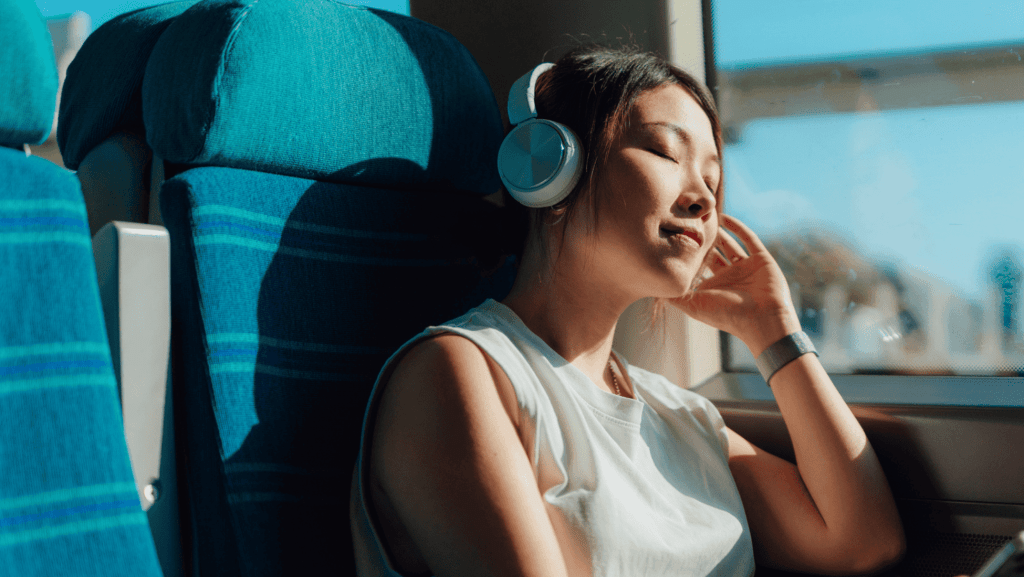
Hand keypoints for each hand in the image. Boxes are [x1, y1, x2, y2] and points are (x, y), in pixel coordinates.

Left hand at [670, 214, 800, 355]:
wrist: (762, 319)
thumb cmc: (727, 315)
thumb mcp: (694, 306)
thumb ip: (674, 297)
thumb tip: (651, 289)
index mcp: (713, 286)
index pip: (698, 266)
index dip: (688, 254)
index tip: (673, 238)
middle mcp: (729, 276)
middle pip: (713, 253)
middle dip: (702, 241)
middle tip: (688, 223)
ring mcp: (745, 267)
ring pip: (730, 244)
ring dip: (718, 232)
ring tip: (704, 218)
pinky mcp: (761, 259)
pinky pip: (749, 239)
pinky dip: (738, 227)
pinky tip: (724, 217)